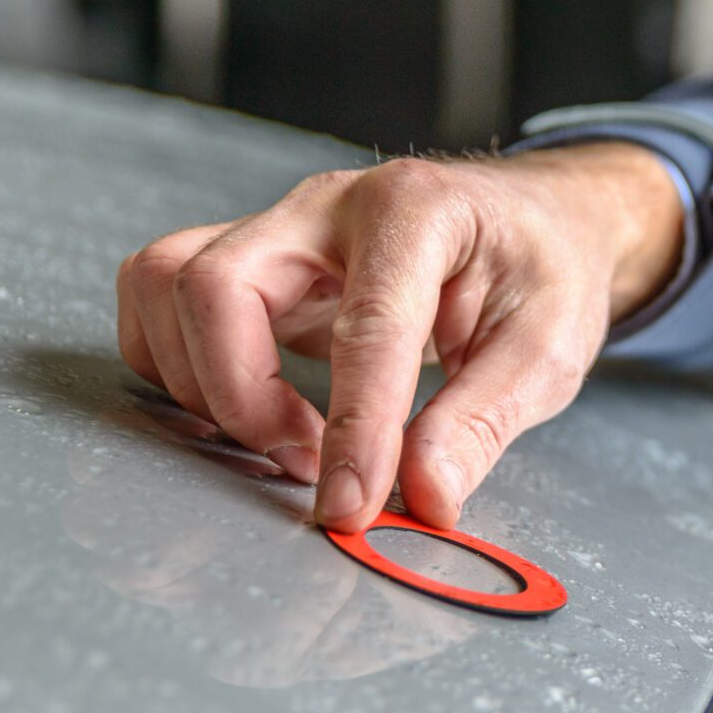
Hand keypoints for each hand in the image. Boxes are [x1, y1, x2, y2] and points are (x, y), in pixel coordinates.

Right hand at [114, 143, 684, 532]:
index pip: (365, 327)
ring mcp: (279, 227)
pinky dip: (183, 367)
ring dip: (203, 383)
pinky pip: (164, 301)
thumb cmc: (544, 271)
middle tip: (307, 465)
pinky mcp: (252, 260)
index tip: (352, 506)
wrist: (534, 223)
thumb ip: (482, 424)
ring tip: (286, 440)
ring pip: (168, 286)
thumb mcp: (547, 348)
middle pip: (216, 285)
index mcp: (418, 212)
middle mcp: (328, 206)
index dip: (354, 429)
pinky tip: (250, 409)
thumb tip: (423, 498)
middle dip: (242, 396)